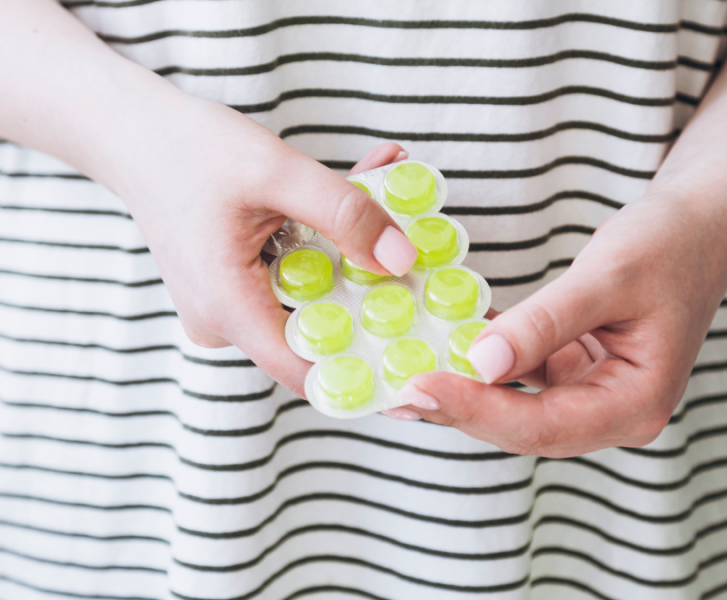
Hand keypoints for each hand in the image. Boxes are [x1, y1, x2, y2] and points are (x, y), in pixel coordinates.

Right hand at [111, 95, 415, 394]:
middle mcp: (226, 322)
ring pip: (314, 296)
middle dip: (372, 285)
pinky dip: (326, 241)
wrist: (138, 138)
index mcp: (228, 308)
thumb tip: (401, 260)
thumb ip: (344, 214)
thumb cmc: (192, 150)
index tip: (416, 349)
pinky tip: (355, 189)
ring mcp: (230, 309)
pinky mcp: (235, 290)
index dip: (366, 370)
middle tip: (414, 239)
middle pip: (321, 327)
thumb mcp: (276, 172)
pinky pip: (296, 277)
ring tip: (385, 187)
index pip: (308, 370)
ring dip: (352, 249)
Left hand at [385, 189, 726, 456]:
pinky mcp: (571, 372)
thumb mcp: (608, 277)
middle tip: (396, 391)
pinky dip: (478, 365)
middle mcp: (613, 412)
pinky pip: (516, 377)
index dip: (477, 410)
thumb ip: (545, 323)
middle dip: (460, 408)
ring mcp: (590, 395)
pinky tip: (437, 350)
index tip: (418, 388)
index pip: (544, 425)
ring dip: (461, 391)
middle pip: (523, 427)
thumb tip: (481, 362)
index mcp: (637, 404)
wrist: (693, 225)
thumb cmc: (668, 244)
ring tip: (402, 378)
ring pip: (514, 407)